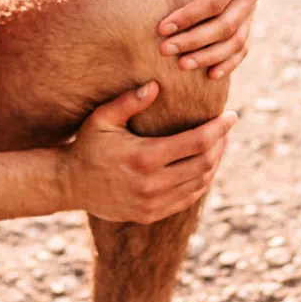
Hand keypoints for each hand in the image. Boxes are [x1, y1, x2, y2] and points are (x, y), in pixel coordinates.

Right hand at [57, 80, 237, 222]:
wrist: (68, 184)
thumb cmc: (86, 145)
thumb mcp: (102, 119)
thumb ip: (129, 101)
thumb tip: (156, 86)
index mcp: (144, 158)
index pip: (198, 143)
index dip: (220, 129)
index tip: (232, 116)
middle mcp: (152, 185)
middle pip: (205, 164)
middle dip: (222, 144)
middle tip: (227, 129)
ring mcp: (153, 204)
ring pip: (200, 183)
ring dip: (214, 163)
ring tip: (218, 145)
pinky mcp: (151, 214)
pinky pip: (188, 199)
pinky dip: (201, 181)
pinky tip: (203, 166)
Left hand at [152, 0, 258, 79]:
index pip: (215, 2)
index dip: (189, 18)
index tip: (162, 29)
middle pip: (226, 25)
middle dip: (195, 41)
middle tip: (165, 50)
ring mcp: (250, 12)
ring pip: (235, 42)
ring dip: (208, 56)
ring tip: (181, 65)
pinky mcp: (246, 26)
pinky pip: (241, 50)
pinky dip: (228, 63)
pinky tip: (209, 74)